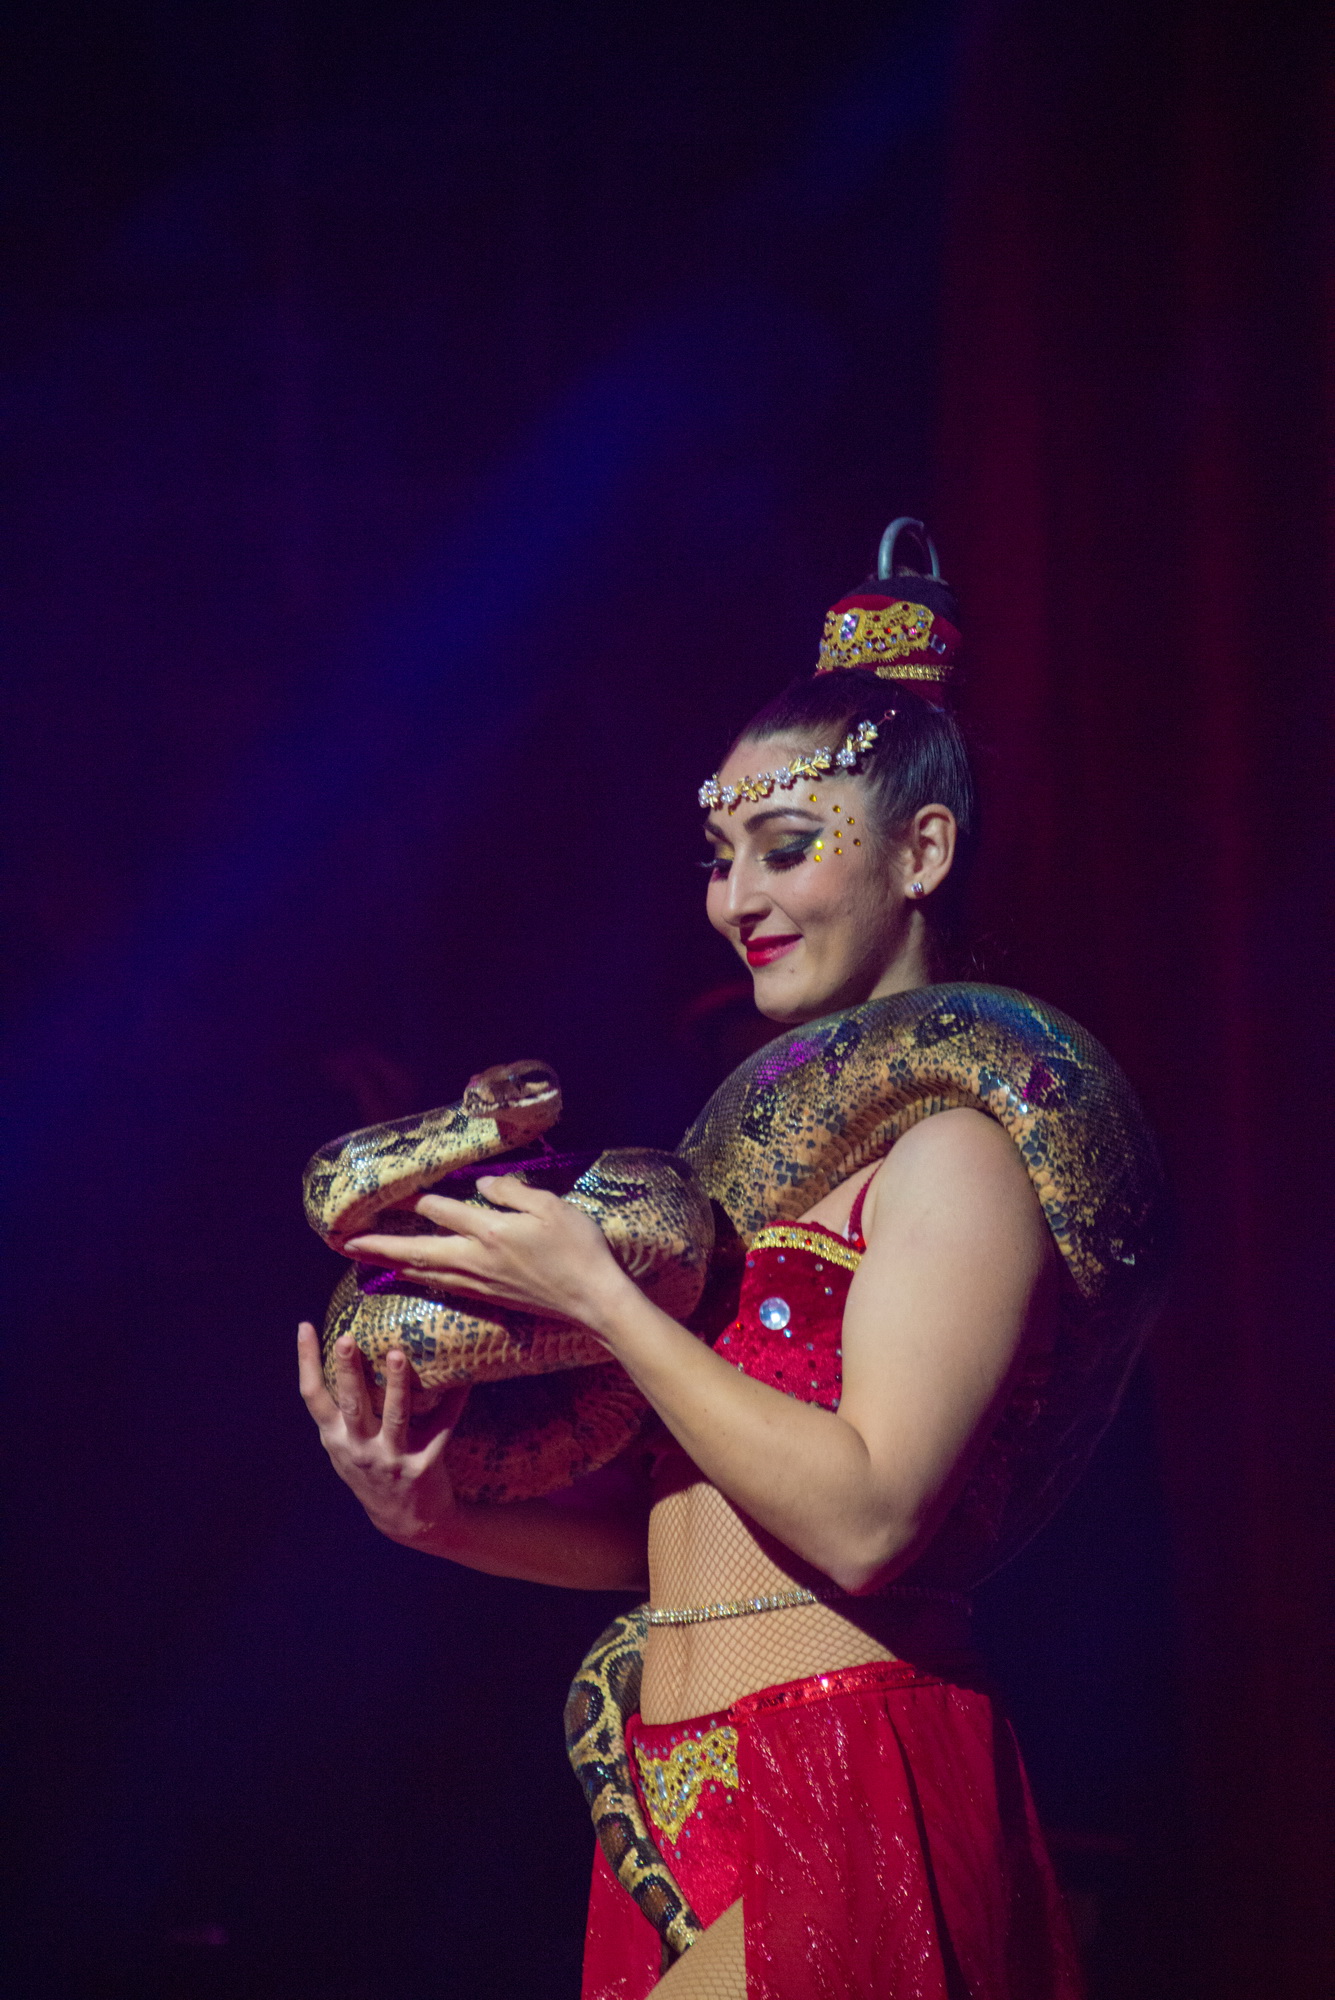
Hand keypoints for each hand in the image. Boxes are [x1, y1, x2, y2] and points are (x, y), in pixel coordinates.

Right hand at [297, 1323, 468, 1543]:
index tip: (305, 1327)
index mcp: (336, 1439)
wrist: (406, 1521)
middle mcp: (359, 1449)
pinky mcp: (423, 1465)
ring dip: (395, 1384)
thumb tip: (343, 1352)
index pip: (313, 1397)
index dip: (306, 1362)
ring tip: (398, 1354)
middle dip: (348, 1371)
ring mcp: (391, 1458)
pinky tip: (464, 1380)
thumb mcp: (346, 1448)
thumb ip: (342, 1414)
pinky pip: (441, 1427)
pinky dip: (453, 1402)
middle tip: (346, 1339)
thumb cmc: (373, 1471)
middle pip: (352, 1404)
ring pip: (394, 1416)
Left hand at [344, 1175, 632, 1334]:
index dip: (414, 1199)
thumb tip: (480, 1186)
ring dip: (391, 1263)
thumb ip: (512, 1192)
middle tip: (346, 1242)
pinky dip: (419, 1277)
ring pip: (424, 1272)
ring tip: (366, 1258)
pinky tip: (411, 1275)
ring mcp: (480, 1283)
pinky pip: (443, 1285)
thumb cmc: (579, 1248)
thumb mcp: (551, 1206)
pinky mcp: (488, 1297)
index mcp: (491, 1231)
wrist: (593, 1300)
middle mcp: (476, 1259)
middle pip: (416, 1250)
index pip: (441, 1210)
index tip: (390, 1192)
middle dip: (378, 1246)